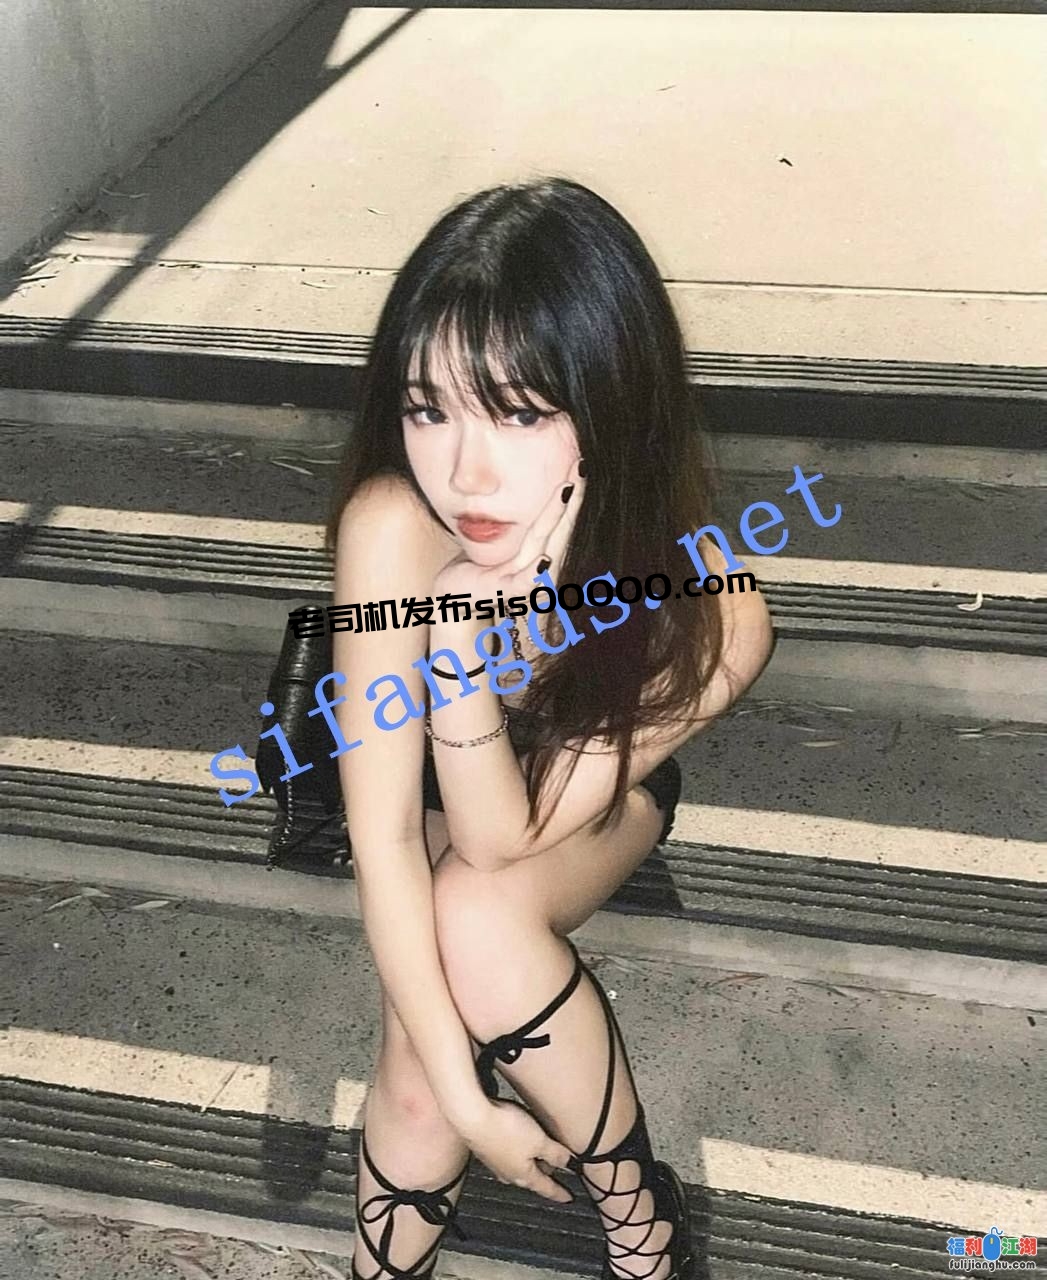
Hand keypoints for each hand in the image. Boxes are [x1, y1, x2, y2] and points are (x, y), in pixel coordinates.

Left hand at [434, 458, 585, 606]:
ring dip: (560, 519)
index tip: (580, 461)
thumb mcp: (507, 539)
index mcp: (542, 549)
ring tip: (568, 489)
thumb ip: (525, 521)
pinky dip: (535, 573)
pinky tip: (546, 558)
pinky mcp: (504, 593)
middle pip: (561, 528)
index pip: (560, 516)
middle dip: (573, 497)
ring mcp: (525, 580)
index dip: (572, 492)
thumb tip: (536, 481)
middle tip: (582, 465)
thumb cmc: (484, 566)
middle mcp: (541, 565)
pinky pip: (523, 583)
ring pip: (547, 546)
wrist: (457, 597)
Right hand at [460, 1097, 575, 1203]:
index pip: (546, 1188)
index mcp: (523, 1176)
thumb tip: (569, 1163)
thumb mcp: (539, 1141)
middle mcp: (507, 1172)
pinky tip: (516, 1136)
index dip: (559, 1192)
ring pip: (518, 1164)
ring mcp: (494, 1160)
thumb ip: (555, 1153)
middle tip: (557, 1162)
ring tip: (537, 1146)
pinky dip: (517, 1148)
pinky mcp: (485, 1146)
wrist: (472, 1117)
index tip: (568, 1198)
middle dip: (545, 1170)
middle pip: (531, 1176)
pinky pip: (507, 1152)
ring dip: (530, 1158)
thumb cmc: (504, 1130)